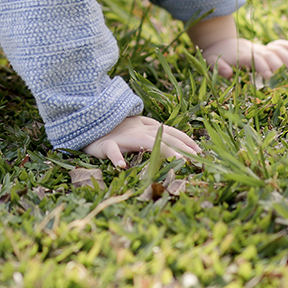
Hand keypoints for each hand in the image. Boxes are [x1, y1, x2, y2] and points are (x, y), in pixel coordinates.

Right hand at [83, 115, 200, 168]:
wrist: (86, 121)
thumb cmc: (112, 130)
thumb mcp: (134, 128)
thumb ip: (151, 133)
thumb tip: (175, 146)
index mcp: (144, 125)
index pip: (168, 131)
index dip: (185, 140)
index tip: (201, 151)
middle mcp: (136, 129)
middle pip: (162, 135)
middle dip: (180, 146)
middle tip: (196, 160)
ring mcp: (121, 136)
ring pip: (144, 141)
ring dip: (162, 150)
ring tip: (177, 160)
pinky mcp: (105, 144)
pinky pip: (111, 150)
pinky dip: (116, 157)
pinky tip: (122, 166)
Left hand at [188, 13, 287, 80]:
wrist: (220, 43)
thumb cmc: (215, 55)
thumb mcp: (210, 61)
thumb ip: (219, 66)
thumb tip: (228, 73)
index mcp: (242, 55)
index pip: (255, 58)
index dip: (262, 66)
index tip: (268, 76)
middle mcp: (253, 51)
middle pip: (269, 55)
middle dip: (278, 63)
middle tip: (287, 74)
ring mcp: (261, 49)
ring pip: (276, 49)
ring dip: (287, 56)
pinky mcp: (266, 49)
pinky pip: (279, 45)